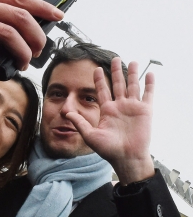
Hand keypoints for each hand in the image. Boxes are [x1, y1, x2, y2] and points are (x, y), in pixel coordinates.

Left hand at [66, 57, 154, 184]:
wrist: (125, 158)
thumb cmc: (108, 149)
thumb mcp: (90, 134)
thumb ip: (79, 122)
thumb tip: (66, 112)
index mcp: (107, 110)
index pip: (102, 90)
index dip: (99, 80)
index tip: (96, 68)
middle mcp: (119, 106)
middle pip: (118, 84)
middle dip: (116, 71)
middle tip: (115, 58)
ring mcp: (132, 107)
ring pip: (132, 86)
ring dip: (132, 73)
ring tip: (132, 61)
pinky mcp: (145, 111)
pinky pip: (148, 95)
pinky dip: (149, 84)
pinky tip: (150, 73)